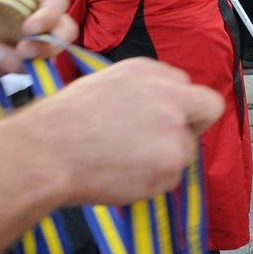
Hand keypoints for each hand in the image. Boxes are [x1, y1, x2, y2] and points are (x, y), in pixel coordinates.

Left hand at [0, 0, 78, 75]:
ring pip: (39, 60)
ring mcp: (27, 41)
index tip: (29, 29)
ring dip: (13, 62)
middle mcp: (37, 17)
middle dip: (47, 48)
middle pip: (62, 35)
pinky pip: (8, 70)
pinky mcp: (11, 59)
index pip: (56, 2)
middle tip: (22, 52)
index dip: (50, 17)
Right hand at [20, 58, 223, 206]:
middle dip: (195, 123)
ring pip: (186, 149)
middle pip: (209, 107)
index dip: (175, 105)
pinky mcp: (171, 164)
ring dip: (165, 158)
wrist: (44, 153)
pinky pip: (171, 177)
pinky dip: (151, 181)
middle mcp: (169, 96)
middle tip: (169, 141)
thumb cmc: (60, 122)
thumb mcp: (103, 85)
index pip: (185, 85)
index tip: (161, 118)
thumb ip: (140, 93)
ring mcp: (174, 131)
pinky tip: (121, 175)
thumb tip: (153, 109)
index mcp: (149, 72)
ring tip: (123, 163)